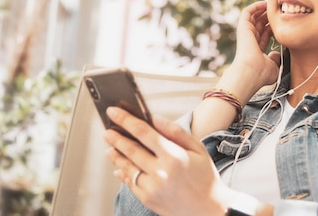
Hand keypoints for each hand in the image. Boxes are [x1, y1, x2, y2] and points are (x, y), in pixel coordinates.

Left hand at [104, 107, 234, 215]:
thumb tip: (154, 118)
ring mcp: (152, 188)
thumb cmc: (205, 177)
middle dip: (116, 138)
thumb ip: (175, 132)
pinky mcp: (148, 200)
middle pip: (131, 150)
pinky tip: (119, 168)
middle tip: (107, 130)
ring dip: (116, 156)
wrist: (209, 210)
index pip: (144, 133)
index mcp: (174, 156)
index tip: (114, 112)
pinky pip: (130, 183)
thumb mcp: (198, 149)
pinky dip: (123, 174)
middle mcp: (160, 172)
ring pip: (127, 167)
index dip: (126, 120)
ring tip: (110, 148)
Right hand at [227, 0, 281, 93]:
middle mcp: (250, 40)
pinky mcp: (243, 27)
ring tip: (274, 2)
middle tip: (281, 10)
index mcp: (256, 49)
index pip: (265, 34)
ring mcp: (246, 33)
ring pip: (254, 16)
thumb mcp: (273, 67)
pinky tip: (266, 3)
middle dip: (270, 16)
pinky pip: (248, 12)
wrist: (250, 72)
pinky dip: (256, 6)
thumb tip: (277, 54)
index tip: (284, 21)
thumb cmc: (261, 73)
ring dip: (263, 9)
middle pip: (260, 24)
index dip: (274, 27)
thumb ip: (275, 59)